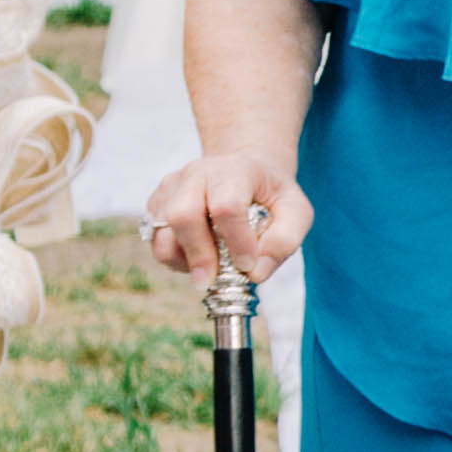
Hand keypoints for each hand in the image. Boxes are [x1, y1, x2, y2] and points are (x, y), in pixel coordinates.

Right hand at [145, 148, 310, 281]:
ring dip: (184, 259)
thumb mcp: (296, 212)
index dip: (236, 242)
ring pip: (162, 230)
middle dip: (199, 255)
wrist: (245, 172)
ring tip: (209, 267)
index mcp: (235, 170)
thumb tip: (256, 272)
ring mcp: (173, 186)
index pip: (227, 206)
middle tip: (212, 281)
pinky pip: (155, 238)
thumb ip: (284, 241)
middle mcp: (198, 172)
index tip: (248, 266)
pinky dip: (174, 257)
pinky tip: (198, 255)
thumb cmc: (271, 195)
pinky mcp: (157, 202)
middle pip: (183, 214)